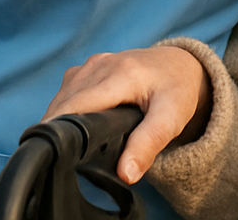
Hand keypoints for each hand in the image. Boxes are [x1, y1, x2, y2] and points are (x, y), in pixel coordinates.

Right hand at [42, 46, 210, 183]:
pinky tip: (76, 127)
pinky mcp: (89, 67)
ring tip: (69, 147)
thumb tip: (125, 174)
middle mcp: (101, 65)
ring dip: (60, 120)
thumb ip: (148, 144)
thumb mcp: (171, 119)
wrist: (181, 65)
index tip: (56, 157)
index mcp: (120, 75)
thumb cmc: (178, 91)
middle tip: (64, 160)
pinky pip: (66, 91)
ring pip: (61, 97)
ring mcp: (93, 63)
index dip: (61, 132)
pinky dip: (66, 110)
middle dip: (59, 131)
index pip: (75, 105)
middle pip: (63, 103)